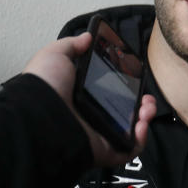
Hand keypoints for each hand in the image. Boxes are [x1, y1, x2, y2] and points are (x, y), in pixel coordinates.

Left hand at [23, 33, 155, 166]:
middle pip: (124, 112)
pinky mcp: (105, 151)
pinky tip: (141, 124)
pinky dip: (140, 139)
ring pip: (130, 130)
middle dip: (141, 103)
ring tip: (147, 108)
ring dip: (144, 118)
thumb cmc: (46, 86)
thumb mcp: (55, 55)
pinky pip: (129, 149)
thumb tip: (87, 37)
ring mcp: (99, 135)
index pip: (108, 93)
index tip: (135, 78)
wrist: (40, 115)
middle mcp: (90, 117)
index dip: (125, 86)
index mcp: (80, 98)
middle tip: (146, 97)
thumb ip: (71, 46)